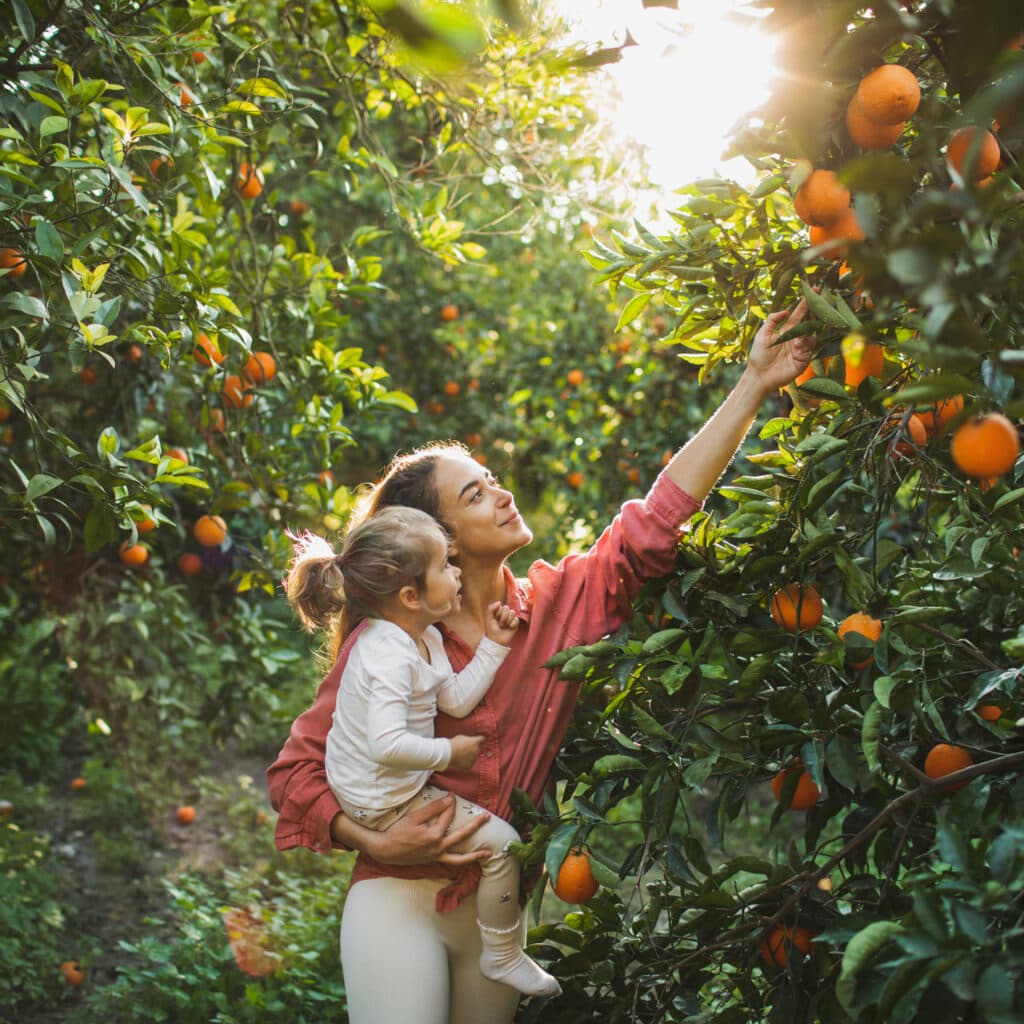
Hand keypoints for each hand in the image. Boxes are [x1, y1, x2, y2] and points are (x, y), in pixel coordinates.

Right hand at [372, 794, 491, 865]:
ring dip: (475, 855)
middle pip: (462, 835)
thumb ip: (433, 808)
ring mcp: (436, 856)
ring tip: (488, 853)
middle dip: (476, 825)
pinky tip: (468, 860)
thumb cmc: (398, 832)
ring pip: (460, 858)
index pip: (448, 815)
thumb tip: (449, 800)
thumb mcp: (414, 817)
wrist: (386, 850)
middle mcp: (438, 847)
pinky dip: (461, 862)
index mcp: (434, 835)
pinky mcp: (432, 861)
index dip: (451, 803)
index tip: (453, 794)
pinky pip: (450, 863)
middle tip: (487, 817)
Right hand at [449, 733, 484, 769]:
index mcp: (475, 742)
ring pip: (473, 757)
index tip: (483, 739)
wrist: (449, 754)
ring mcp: (474, 759)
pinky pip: (469, 763)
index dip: (482, 739)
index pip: (482, 739)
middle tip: (464, 749)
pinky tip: (459, 760)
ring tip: (459, 755)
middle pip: (477, 749)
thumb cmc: (454, 744)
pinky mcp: (470, 766)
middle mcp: (477, 750)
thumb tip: (468, 742)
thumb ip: (468, 740)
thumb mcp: (461, 737)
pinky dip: (465, 763)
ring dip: (469, 756)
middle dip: (472, 749)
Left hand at [484, 601, 518, 646]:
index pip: (501, 607)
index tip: (495, 620)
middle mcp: (505, 614)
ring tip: (504, 626)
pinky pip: (516, 619)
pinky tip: (509, 627)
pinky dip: (512, 624)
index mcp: (498, 612)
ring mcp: (510, 619)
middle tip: (500, 624)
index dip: (498, 613)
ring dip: (507, 621)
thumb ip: (490, 608)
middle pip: (507, 608)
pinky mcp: (515, 624)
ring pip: (512, 612)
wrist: (496, 640)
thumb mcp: (488, 618)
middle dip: (503, 617)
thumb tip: (499, 602)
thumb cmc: (491, 630)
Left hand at [744, 298, 816, 392]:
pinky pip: (809, 350)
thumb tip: (786, 310)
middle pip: (809, 324)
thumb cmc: (758, 356)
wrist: (759, 376)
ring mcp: (800, 349)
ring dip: (806, 335)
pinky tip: (797, 348)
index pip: (799, 315)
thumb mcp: (762, 335)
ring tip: (796, 340)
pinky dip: (804, 347)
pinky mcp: (803, 360)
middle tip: (818, 305)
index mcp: (786, 331)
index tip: (813, 291)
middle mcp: (796, 339)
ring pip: (811, 336)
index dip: (805, 304)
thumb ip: (772, 320)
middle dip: (814, 314)